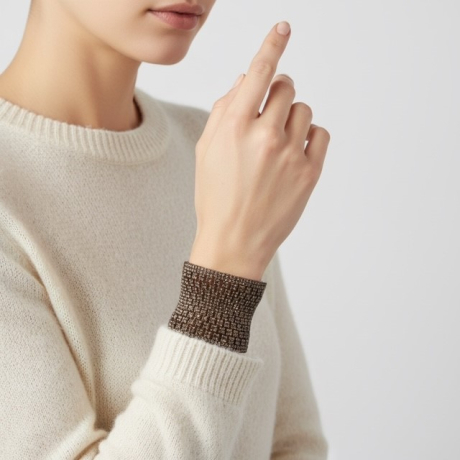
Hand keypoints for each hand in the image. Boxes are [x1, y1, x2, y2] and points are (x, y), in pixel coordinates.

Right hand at [190, 21, 330, 279]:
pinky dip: (309, 136)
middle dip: (277, 94)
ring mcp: (290, 154)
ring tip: (277, 143)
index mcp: (233, 128)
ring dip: (291, 117)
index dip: (272, 45)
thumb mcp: (206, 151)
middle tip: (268, 116)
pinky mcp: (310, 172)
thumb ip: (223, 110)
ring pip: (304, 109)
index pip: (258, 73)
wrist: (234, 241)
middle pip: (285, 86)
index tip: (284, 28)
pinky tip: (294, 153)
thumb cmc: (216, 196)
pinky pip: (320, 133)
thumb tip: (246, 80)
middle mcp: (264, 136)